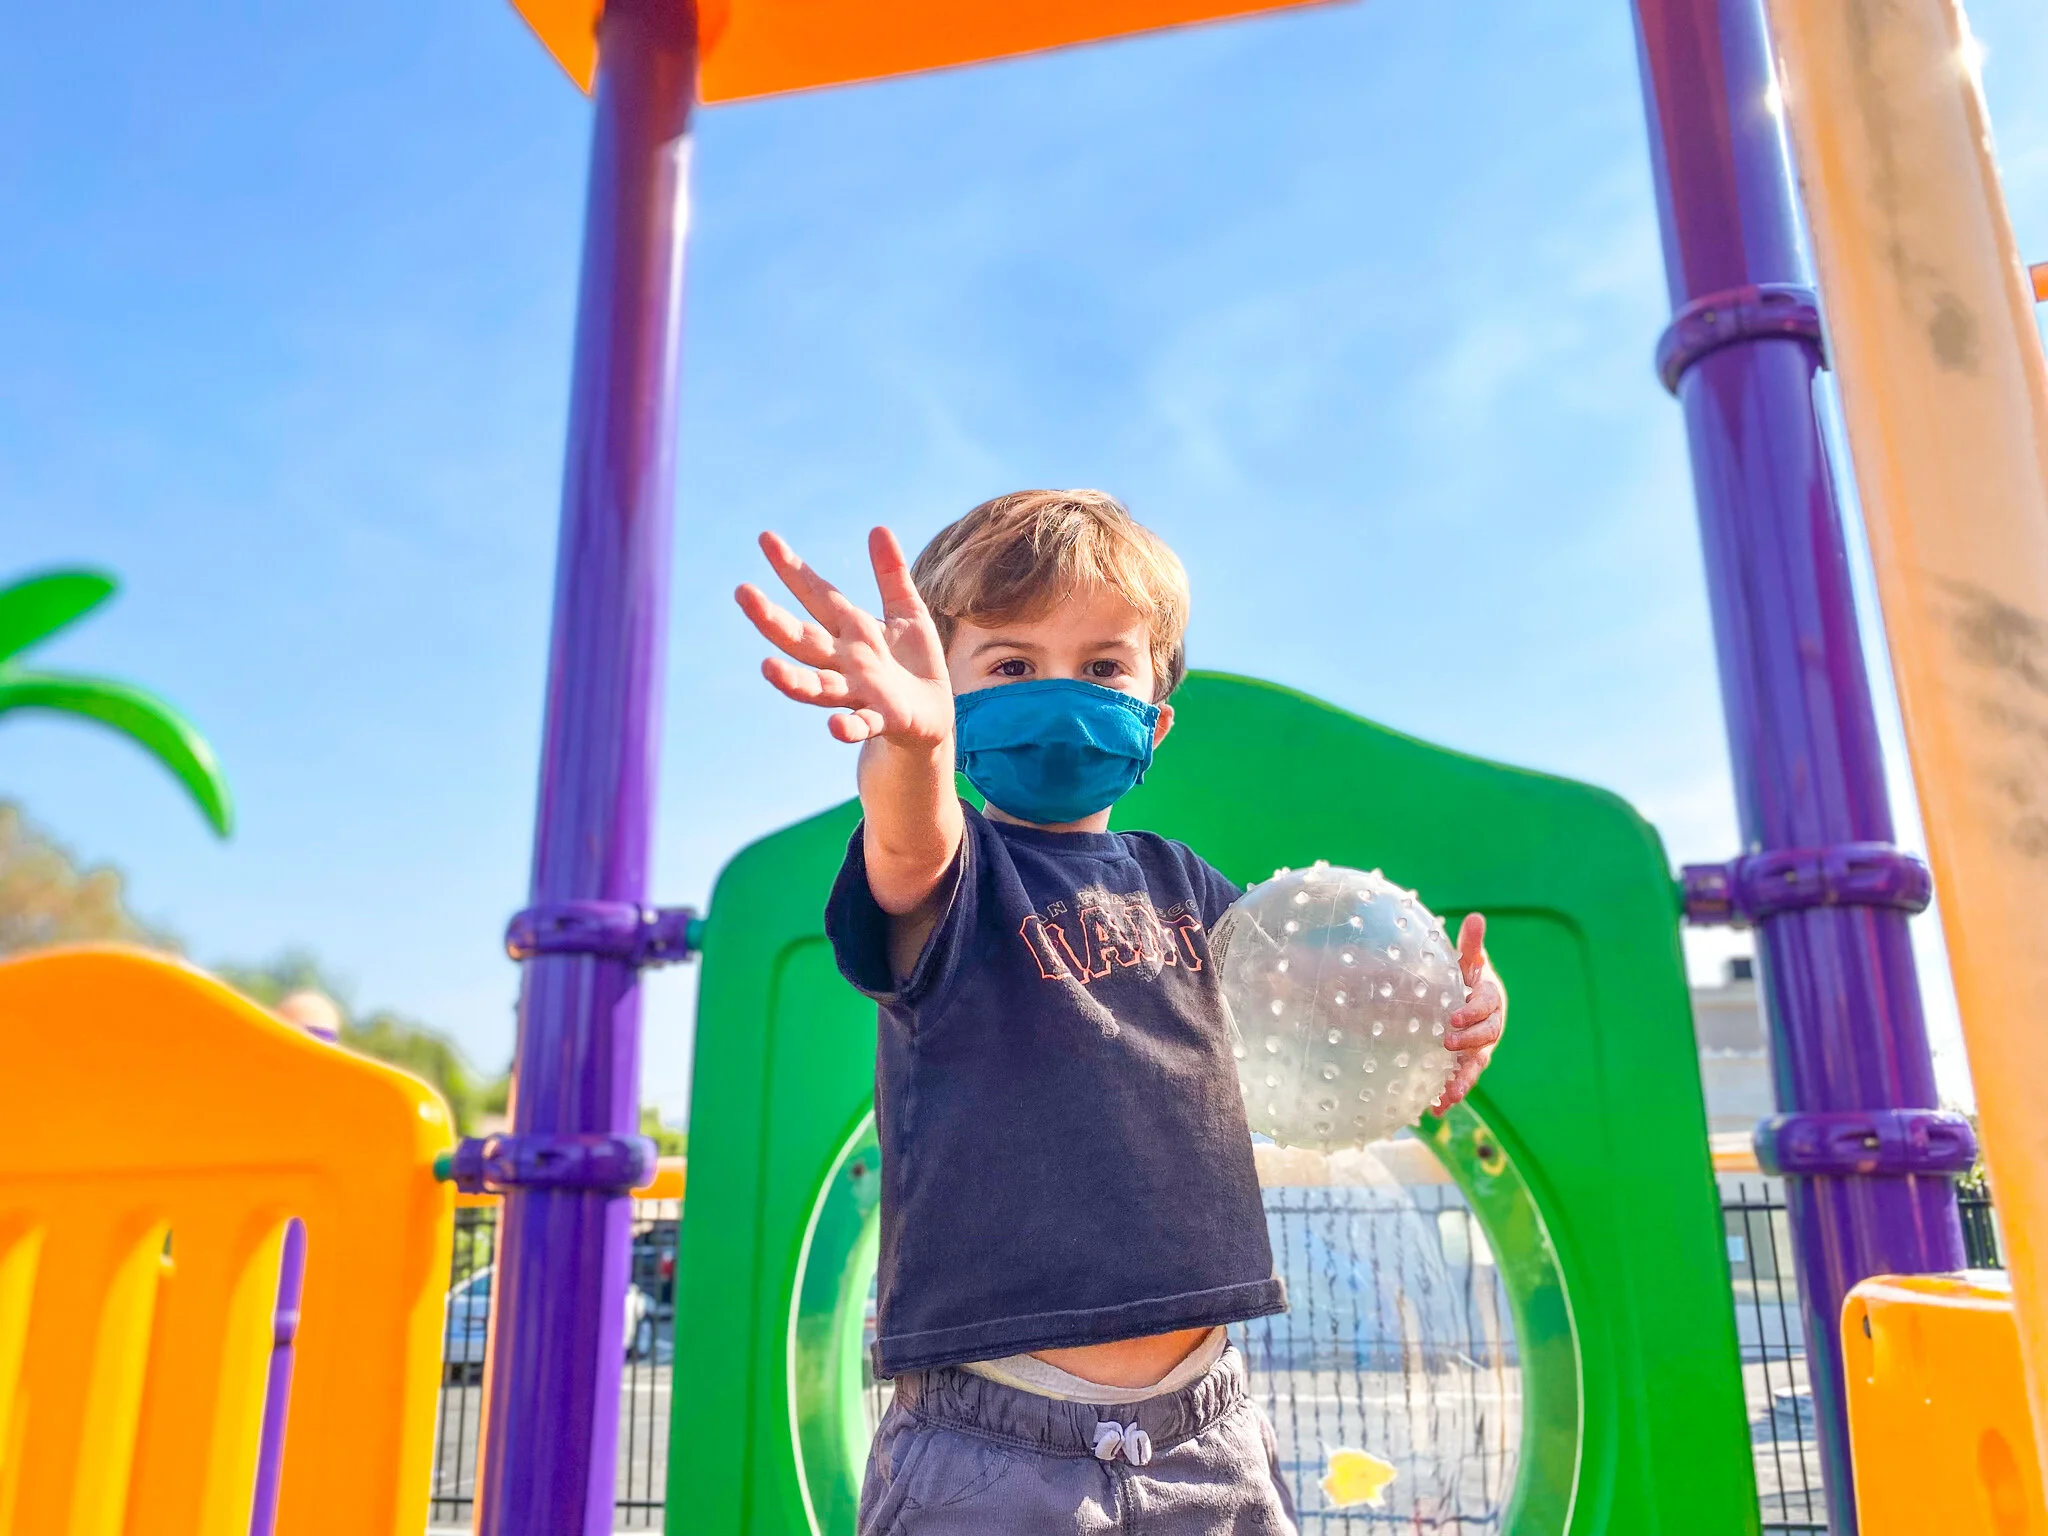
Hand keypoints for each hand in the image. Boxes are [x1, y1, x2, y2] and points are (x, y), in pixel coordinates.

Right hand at [735, 528, 954, 747]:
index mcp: (850, 629)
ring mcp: (859, 691)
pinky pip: (861, 724)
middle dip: (771, 619)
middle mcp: (845, 660)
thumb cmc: (914, 662)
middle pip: (802, 639)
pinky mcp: (882, 718)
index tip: (766, 538)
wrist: (933, 714)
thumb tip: (878, 528)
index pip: (816, 594)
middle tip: (742, 592)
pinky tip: (835, 727)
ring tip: (767, 668)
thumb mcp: (907, 610)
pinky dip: (848, 727)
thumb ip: (891, 574)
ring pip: (819, 686)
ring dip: (793, 681)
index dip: (792, 568)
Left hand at [1435, 913, 1505, 1110]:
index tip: (1454, 1016)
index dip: (1473, 1012)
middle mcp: (1490, 1028)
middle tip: (1447, 1043)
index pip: (1487, 1007)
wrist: (1469, 999)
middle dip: (1468, 1041)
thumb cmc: (1467, 977)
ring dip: (1464, 1080)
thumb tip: (1475, 917)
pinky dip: (1451, 1095)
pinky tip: (1435, 1110)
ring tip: (1448, 1094)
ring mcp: (1480, 1049)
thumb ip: (1471, 944)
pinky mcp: (1468, 1065)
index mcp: (1491, 1001)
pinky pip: (1462, 1081)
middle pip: (1485, 1037)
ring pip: (1476, 1065)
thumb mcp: (1468, 960)